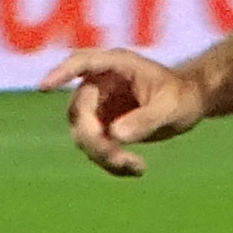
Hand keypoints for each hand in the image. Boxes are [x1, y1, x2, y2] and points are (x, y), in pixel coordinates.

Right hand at [44, 44, 207, 176]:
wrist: (189, 104)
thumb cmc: (182, 96)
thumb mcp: (170, 107)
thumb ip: (144, 119)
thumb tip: (114, 135)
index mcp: (116, 65)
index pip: (81, 63)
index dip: (60, 73)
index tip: (43, 87)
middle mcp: (101, 83)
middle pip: (79, 112)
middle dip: (94, 139)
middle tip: (120, 159)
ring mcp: (98, 106)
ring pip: (84, 135)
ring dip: (104, 156)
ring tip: (136, 166)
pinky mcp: (102, 126)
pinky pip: (96, 148)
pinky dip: (112, 162)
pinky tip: (137, 169)